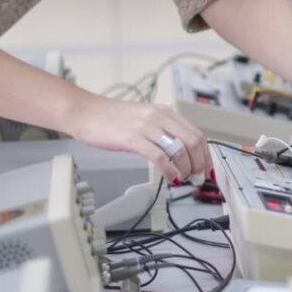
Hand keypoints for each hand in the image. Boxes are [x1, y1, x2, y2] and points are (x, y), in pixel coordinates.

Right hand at [66, 93, 210, 183]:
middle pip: (193, 142)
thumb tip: (179, 151)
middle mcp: (159, 117)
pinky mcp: (133, 139)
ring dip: (186, 169)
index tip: (206, 168)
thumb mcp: (144, 118)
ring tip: (184, 179)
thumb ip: (162, 131)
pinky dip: (170, 171)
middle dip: (200, 163)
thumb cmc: (110, 118)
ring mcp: (147, 127)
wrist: (85, 112)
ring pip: (179, 149)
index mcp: (165, 112)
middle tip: (198, 177)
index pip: (196, 134)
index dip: (205, 154)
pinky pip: (160, 157)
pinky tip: (170, 178)